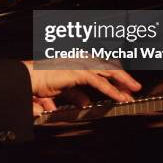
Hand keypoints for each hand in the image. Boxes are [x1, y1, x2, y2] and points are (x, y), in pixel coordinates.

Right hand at [22, 60, 140, 105]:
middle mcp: (80, 59)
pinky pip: (99, 82)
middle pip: (108, 66)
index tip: (124, 86)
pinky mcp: (78, 72)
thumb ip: (76, 94)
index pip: (101, 65)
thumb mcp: (63, 90)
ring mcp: (80, 64)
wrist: (28, 78)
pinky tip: (120, 97)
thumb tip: (85, 102)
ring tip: (133, 91)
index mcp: (77, 61)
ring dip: (122, 81)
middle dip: (122, 77)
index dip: (114, 75)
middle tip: (134, 88)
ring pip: (108, 71)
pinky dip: (111, 90)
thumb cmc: (41, 82)